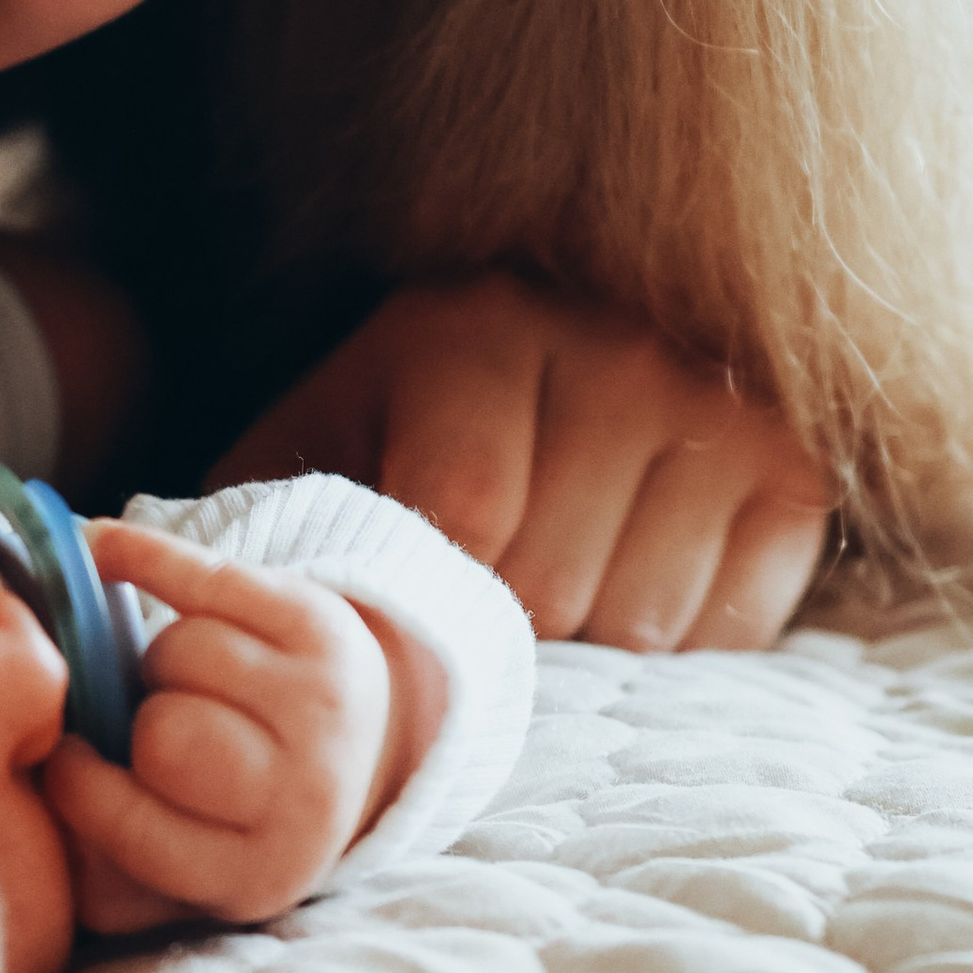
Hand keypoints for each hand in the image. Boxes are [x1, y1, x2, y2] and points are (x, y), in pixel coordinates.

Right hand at [40, 524, 409, 930]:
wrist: (353, 750)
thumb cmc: (228, 807)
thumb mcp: (171, 865)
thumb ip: (89, 864)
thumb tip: (33, 786)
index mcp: (257, 873)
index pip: (124, 822)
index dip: (76, 785)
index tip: (69, 764)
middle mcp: (308, 798)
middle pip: (164, 734)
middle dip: (141, 722)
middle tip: (155, 727)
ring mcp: (324, 706)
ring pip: (182, 652)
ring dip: (164, 661)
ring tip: (188, 685)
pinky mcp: (322, 625)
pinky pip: (199, 574)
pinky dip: (137, 556)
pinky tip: (101, 553)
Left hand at [220, 271, 831, 649]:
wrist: (530, 397)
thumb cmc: (386, 453)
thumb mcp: (297, 465)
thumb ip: (245, 530)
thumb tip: (181, 609)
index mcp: (470, 329)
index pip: (467, 513)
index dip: (428, 595)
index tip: (402, 601)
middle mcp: (610, 344)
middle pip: (555, 581)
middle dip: (501, 631)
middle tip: (477, 604)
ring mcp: (713, 404)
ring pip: (646, 618)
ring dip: (586, 643)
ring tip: (549, 585)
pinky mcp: (791, 470)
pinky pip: (736, 623)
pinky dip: (679, 641)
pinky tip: (628, 582)